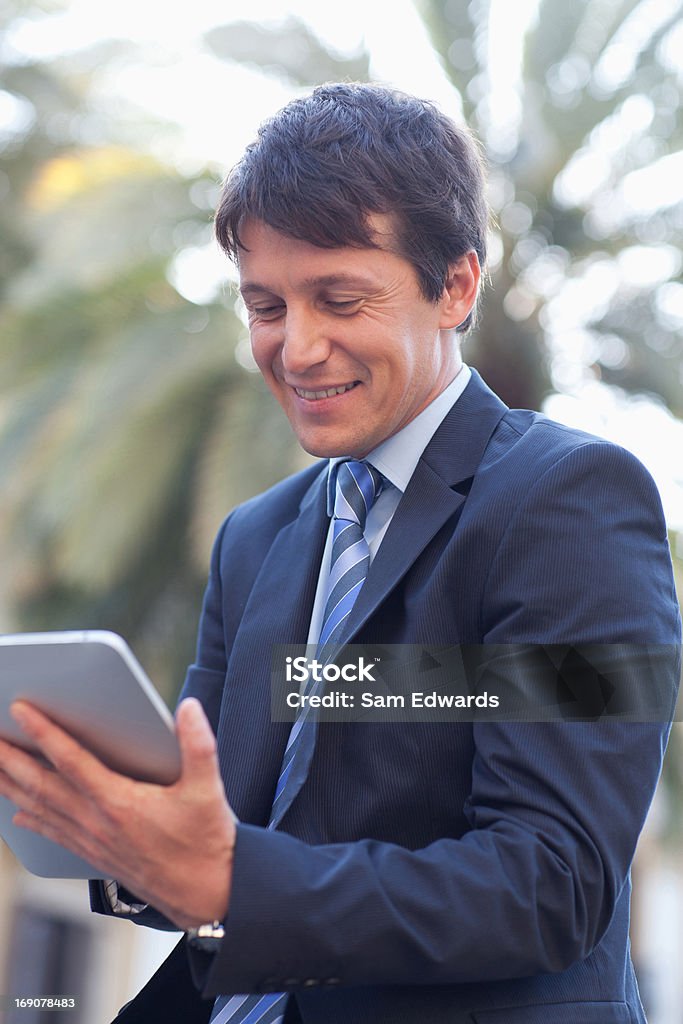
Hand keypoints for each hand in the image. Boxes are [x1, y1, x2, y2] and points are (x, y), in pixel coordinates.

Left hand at [0, 697, 235, 930]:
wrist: (208, 895)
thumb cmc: (207, 841)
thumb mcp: (207, 789)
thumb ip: (198, 744)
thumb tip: (188, 707)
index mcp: (120, 803)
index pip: (71, 761)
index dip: (43, 733)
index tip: (20, 711)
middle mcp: (98, 823)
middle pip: (42, 786)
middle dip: (11, 760)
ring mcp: (93, 842)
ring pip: (42, 810)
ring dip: (13, 787)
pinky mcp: (96, 856)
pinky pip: (54, 834)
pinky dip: (33, 820)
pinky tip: (19, 814)